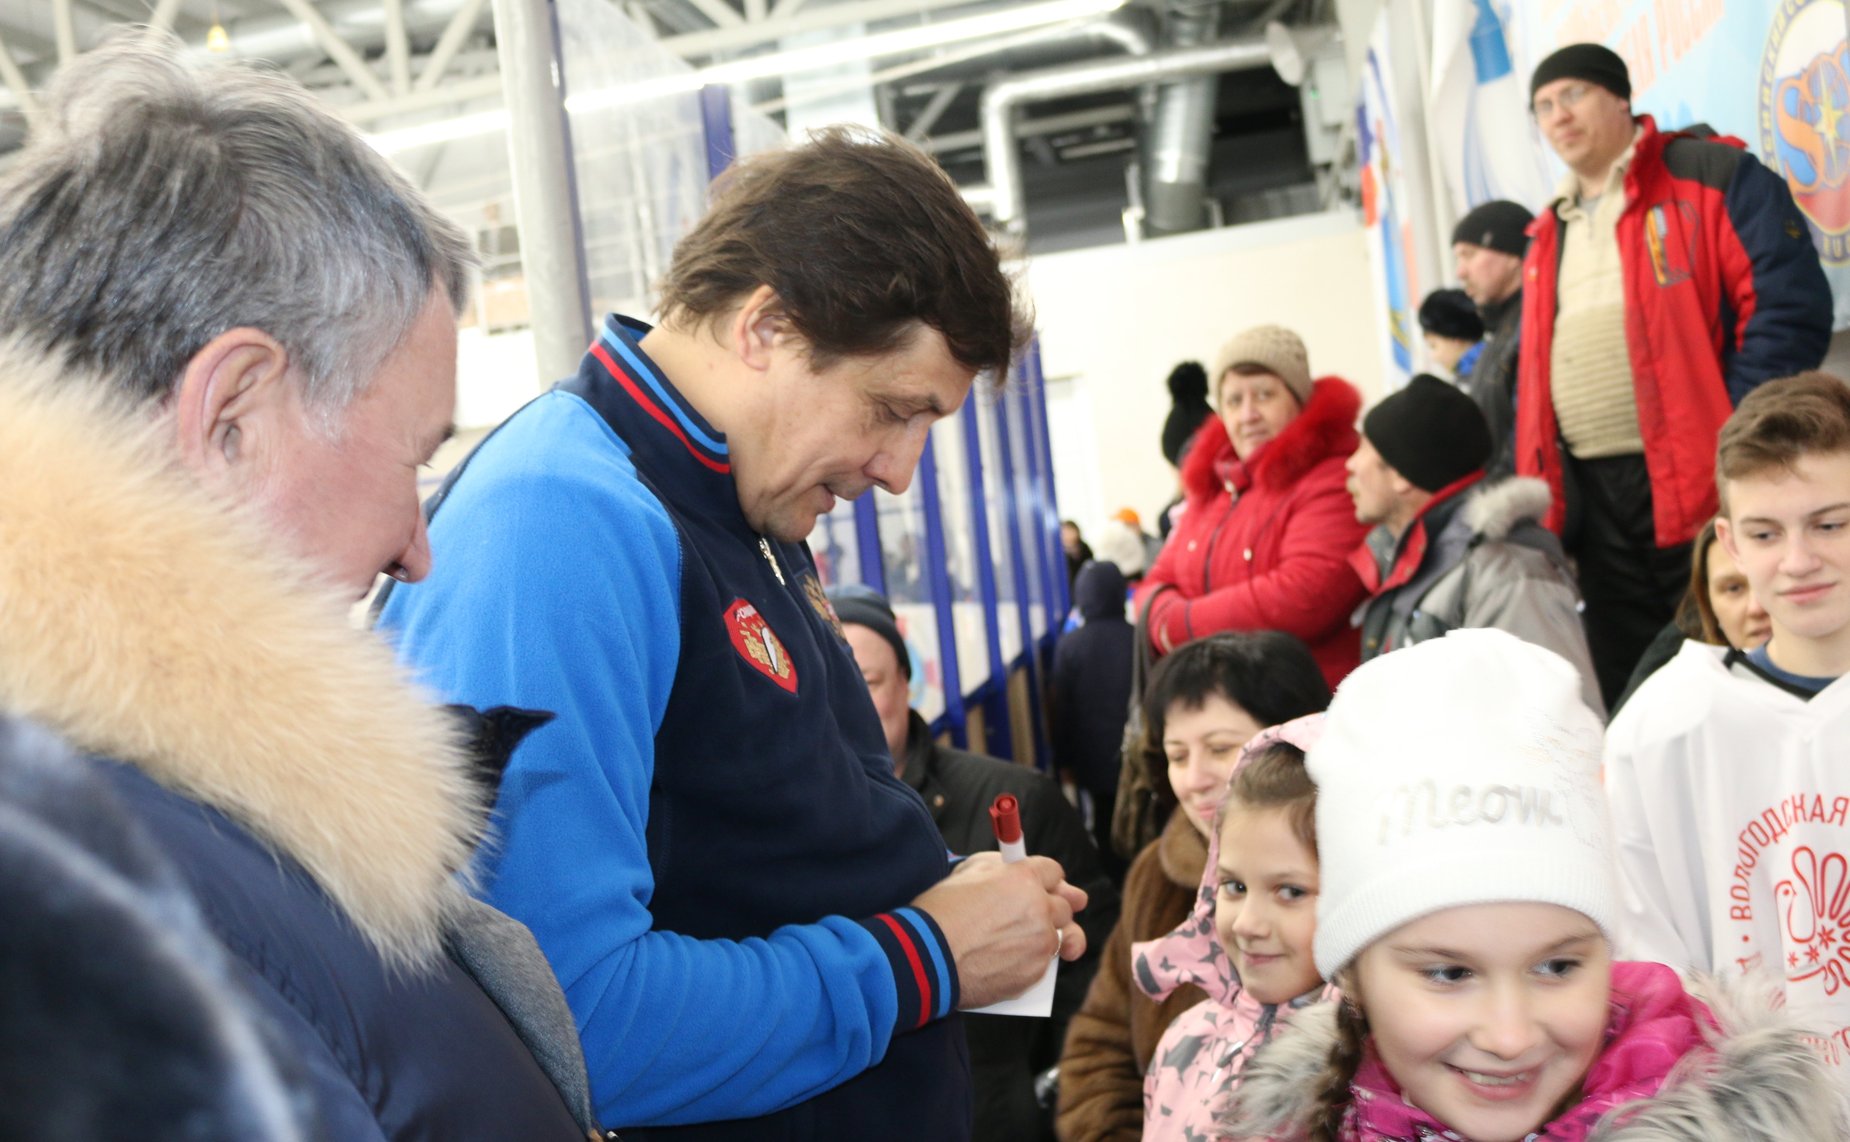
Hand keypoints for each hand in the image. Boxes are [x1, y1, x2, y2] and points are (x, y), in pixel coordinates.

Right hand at [911, 852, 1089, 1008]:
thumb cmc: (939, 911)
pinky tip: (1011, 962)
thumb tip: (1011, 869)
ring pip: (1060, 938)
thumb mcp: (966, 871)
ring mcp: (1040, 944)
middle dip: (1056, 909)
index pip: (1054, 872)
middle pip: (1065, 907)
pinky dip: (1031, 963)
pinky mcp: (1034, 974)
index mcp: (1024, 878)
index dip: (1051, 879)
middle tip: (1047, 915)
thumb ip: (999, 868)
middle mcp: (1040, 909)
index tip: (1052, 886)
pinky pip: (1043, 965)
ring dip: (1048, 938)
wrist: (926, 957)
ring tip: (1030, 942)